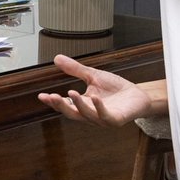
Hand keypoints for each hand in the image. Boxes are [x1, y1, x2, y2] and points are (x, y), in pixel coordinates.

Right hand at [36, 54, 162, 126]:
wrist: (137, 94)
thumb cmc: (115, 88)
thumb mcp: (92, 76)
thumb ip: (75, 70)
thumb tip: (57, 59)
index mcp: (83, 104)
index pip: (65, 105)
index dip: (53, 102)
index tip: (42, 96)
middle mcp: (91, 114)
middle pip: (72, 113)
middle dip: (61, 106)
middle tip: (52, 97)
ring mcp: (102, 119)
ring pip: (86, 115)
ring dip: (78, 105)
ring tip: (71, 93)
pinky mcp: (115, 119)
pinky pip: (105, 116)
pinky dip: (99, 108)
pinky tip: (94, 98)